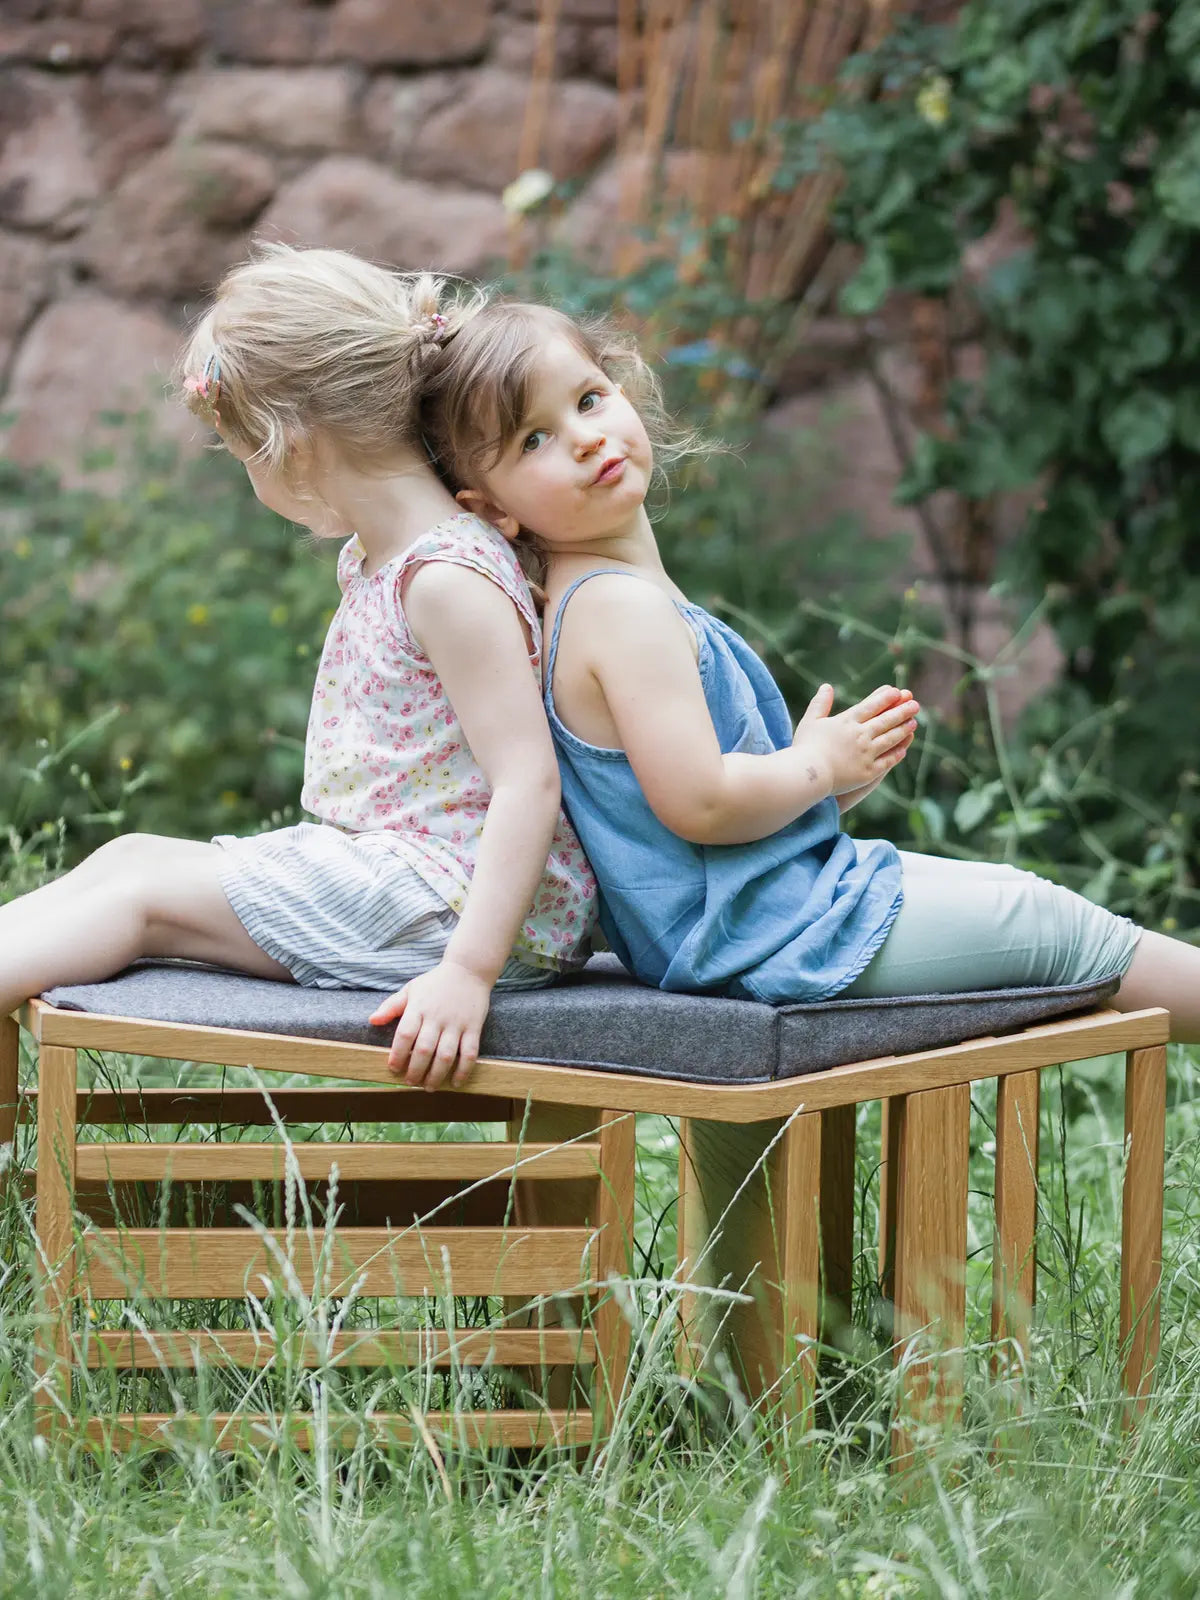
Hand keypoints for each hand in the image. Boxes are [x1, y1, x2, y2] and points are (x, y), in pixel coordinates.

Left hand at [368, 959, 492, 1088]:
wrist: (469, 969)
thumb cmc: (436, 982)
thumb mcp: (411, 989)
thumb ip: (392, 1006)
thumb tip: (372, 1021)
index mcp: (419, 1007)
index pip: (405, 1034)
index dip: (397, 1054)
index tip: (393, 1068)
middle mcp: (437, 1017)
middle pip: (424, 1050)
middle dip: (415, 1071)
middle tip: (410, 1082)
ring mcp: (456, 1023)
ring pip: (445, 1055)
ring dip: (436, 1075)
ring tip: (429, 1087)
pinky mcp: (474, 1027)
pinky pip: (469, 1053)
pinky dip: (463, 1070)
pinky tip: (456, 1082)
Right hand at [792, 683, 918, 795]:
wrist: (806, 774)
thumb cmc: (804, 747)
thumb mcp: (810, 721)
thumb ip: (820, 703)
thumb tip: (826, 686)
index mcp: (847, 721)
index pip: (871, 706)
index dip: (885, 698)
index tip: (897, 692)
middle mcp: (860, 735)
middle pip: (886, 720)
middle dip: (902, 710)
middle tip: (915, 704)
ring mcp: (866, 753)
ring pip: (890, 739)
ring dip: (903, 729)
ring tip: (914, 723)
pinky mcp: (868, 772)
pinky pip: (887, 761)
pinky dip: (896, 754)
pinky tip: (903, 749)